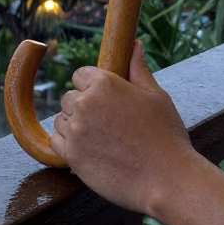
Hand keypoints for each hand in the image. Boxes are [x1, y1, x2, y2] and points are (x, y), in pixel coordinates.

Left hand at [50, 42, 196, 216]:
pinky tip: (90, 149)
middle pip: (69, 98)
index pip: (80, 75)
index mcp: (104, 84)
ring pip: (61, 120)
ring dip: (75, 126)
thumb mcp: (156, 96)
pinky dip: (68, 144)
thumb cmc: (166, 136)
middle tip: (109, 123)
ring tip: (102, 139)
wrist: (166, 179)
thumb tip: (134, 45)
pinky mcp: (71, 156)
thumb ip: (138, 69)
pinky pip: (56, 142)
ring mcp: (75, 131)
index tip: (106, 101)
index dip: (92, 86)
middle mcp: (85, 104)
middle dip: (84, 107)